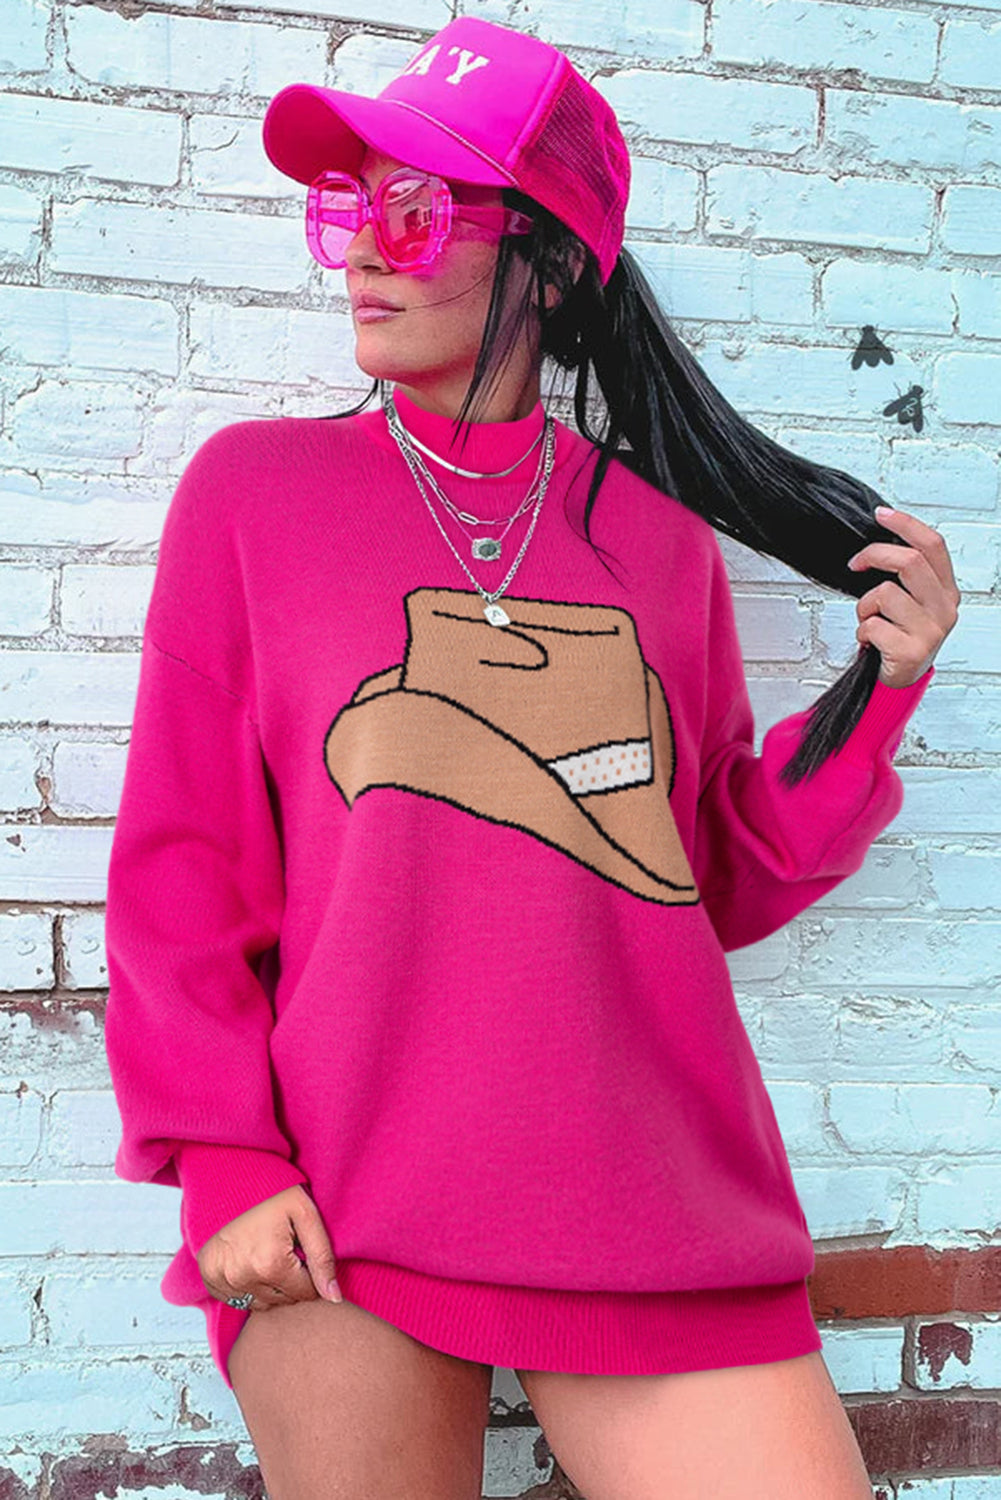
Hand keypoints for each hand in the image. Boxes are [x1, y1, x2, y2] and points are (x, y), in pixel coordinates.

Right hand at [195, 1184, 340, 1310]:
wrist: (231, 1182)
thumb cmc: (273, 1196)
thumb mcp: (306, 1216)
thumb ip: (323, 1257)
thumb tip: (334, 1298)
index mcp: (271, 1264)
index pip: (307, 1293)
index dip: (311, 1273)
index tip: (303, 1252)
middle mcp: (244, 1279)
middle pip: (286, 1301)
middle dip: (293, 1280)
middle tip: (287, 1250)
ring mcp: (224, 1282)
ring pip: (265, 1304)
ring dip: (273, 1287)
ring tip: (270, 1255)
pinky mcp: (211, 1281)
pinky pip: (241, 1301)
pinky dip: (251, 1287)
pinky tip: (252, 1262)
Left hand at [847, 505, 959, 688]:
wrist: (899, 680)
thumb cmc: (901, 637)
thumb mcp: (913, 602)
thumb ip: (906, 576)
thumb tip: (880, 544)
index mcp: (946, 591)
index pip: (933, 545)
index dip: (906, 524)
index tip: (881, 514)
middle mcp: (944, 608)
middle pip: (909, 562)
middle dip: (873, 555)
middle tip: (855, 564)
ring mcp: (930, 630)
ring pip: (884, 594)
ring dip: (864, 606)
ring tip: (869, 620)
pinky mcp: (912, 651)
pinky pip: (872, 625)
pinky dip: (862, 631)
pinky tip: (871, 640)